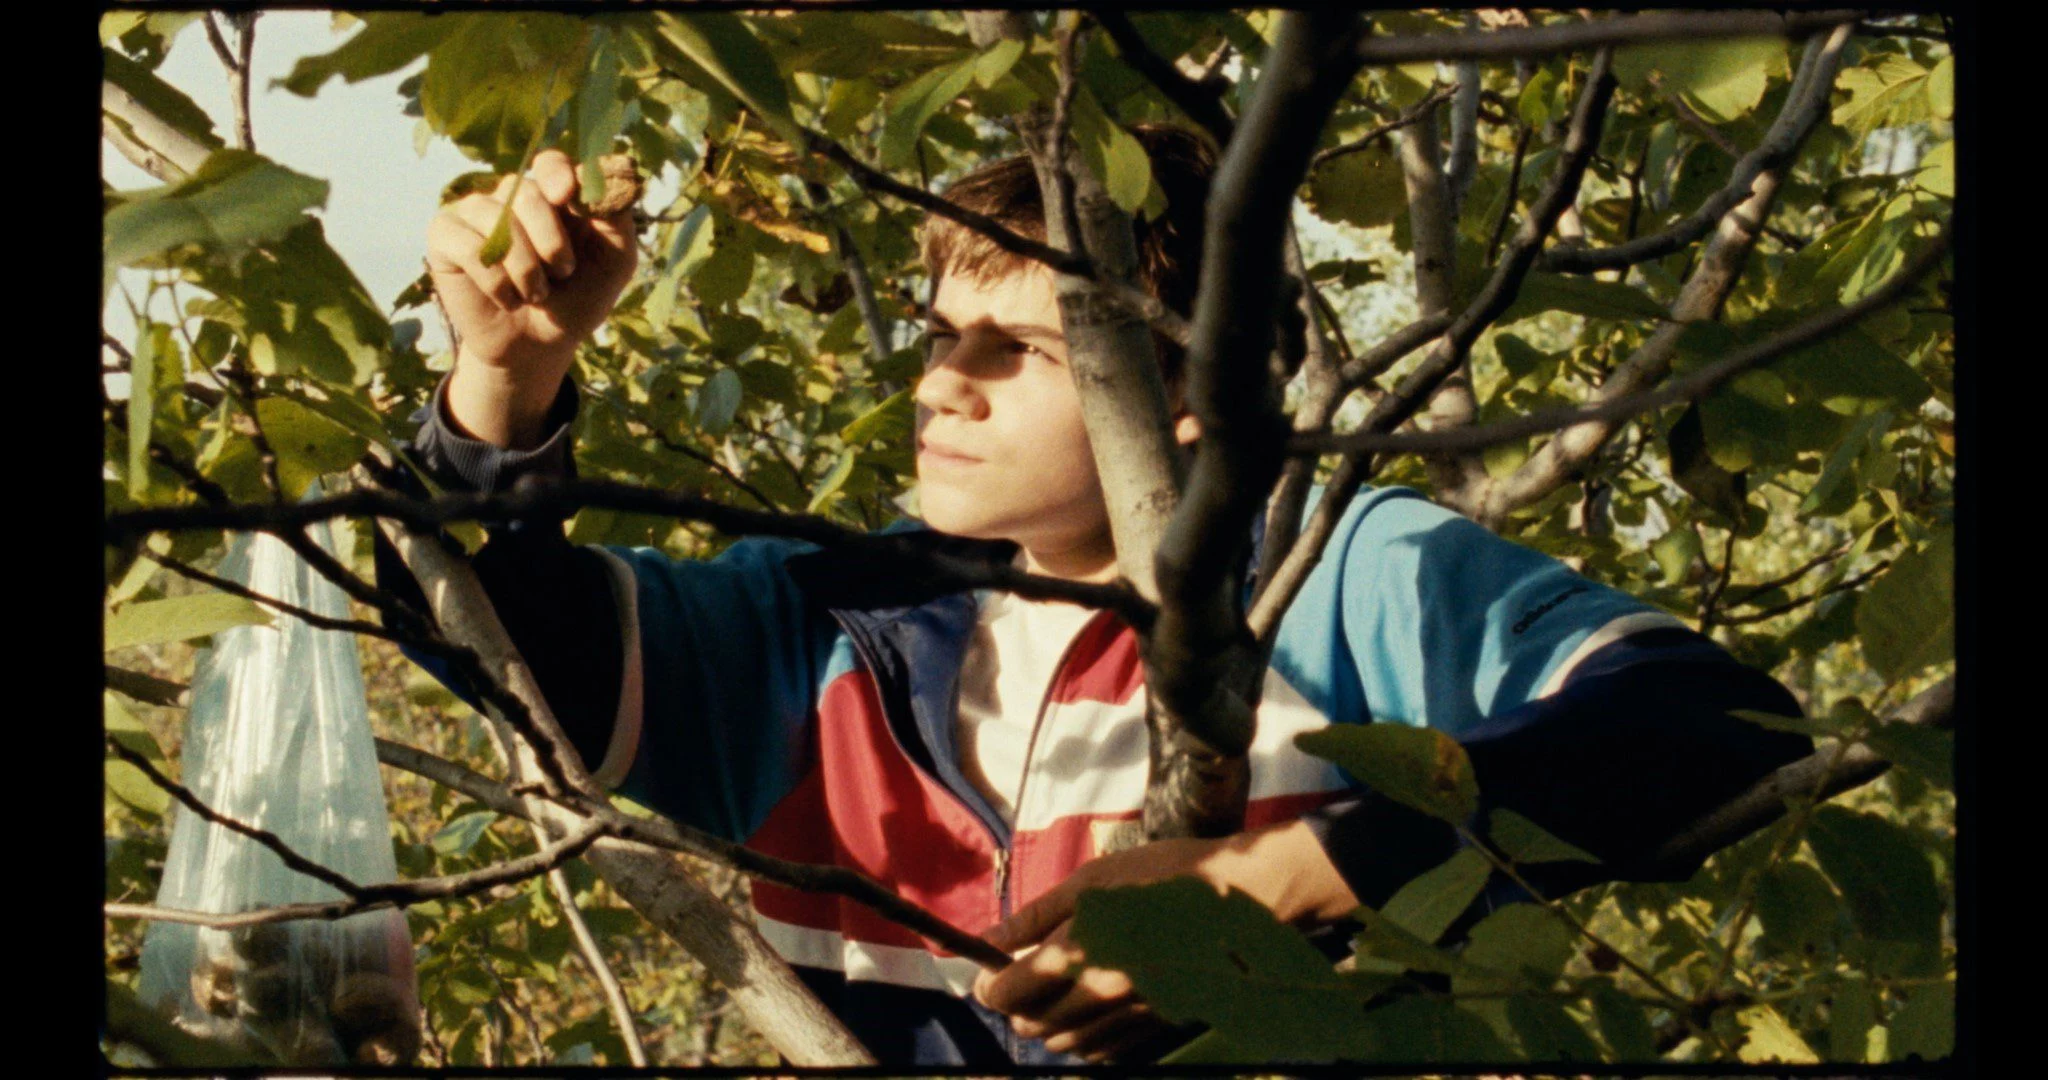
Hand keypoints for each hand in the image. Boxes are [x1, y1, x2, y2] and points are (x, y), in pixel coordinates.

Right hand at [425, 149, 638, 445]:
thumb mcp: (614, 262)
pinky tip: (507, 298)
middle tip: (562, 274)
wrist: (538, 347)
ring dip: (525, 268)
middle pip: (525, 191)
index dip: (557, 174)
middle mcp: (511, 195)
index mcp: (552, 194)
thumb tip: (610, 174)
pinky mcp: (445, 236)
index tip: (567, 195)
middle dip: (550, 240)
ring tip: (535, 294)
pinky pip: (469, 246)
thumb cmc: (577, 300)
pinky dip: (495, 280)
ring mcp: (474, 212)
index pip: (550, 162)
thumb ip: (617, 217)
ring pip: (496, 219)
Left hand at [972, 837, 1221, 1061]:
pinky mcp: (1154, 1027)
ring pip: (1066, 1043)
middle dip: (1017, 1006)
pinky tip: (1087, 1014)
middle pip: (1033, 1024)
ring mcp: (1129, 1016)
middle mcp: (1100, 995)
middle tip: (1020, 979)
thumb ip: (1034, 917)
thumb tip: (987, 942)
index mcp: (1079, 953)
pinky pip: (1103, 1052)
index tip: (990, 974)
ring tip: (1053, 995)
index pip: (1009, 993)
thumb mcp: (1092, 881)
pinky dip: (1084, 1039)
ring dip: (1048, 1024)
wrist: (1242, 899)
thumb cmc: (1164, 876)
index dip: (990, 986)